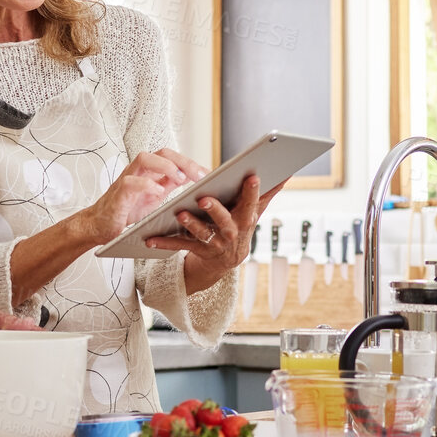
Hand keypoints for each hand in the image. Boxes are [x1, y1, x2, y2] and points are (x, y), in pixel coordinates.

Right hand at [75, 149, 203, 244]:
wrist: (101, 225)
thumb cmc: (127, 210)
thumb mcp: (156, 197)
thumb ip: (170, 185)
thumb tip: (195, 180)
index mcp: (150, 171)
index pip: (172, 157)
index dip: (191, 163)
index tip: (209, 174)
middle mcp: (138, 171)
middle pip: (162, 153)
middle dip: (183, 161)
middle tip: (200, 175)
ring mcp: (127, 179)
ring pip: (144, 158)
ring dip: (165, 166)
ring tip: (180, 179)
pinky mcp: (118, 194)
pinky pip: (131, 182)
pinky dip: (146, 185)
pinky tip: (158, 192)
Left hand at [146, 173, 283, 292]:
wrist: (225, 261)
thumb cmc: (239, 228)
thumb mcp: (254, 213)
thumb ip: (267, 194)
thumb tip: (287, 174)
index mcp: (245, 220)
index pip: (251, 204)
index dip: (253, 192)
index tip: (252, 176)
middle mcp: (231, 234)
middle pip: (225, 222)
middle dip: (216, 210)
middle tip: (205, 197)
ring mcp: (214, 245)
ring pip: (203, 235)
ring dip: (192, 225)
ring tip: (181, 214)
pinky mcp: (196, 251)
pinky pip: (180, 246)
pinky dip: (164, 243)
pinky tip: (149, 238)